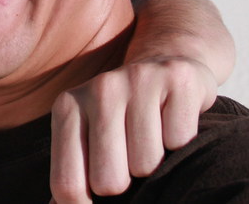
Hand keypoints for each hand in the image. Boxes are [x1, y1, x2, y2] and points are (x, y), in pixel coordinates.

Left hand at [49, 56, 217, 203]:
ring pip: (147, 164)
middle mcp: (99, 88)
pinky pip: (179, 141)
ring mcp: (138, 79)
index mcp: (67, 107)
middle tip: (129, 159)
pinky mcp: (178, 79)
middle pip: (109, 181)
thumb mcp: (85, 138)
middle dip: (125, 182)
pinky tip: (172, 120)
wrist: (164, 63)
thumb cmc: (121, 115)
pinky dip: (181, 142)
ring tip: (151, 136)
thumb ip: (70, 176)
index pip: (68, 185)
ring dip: (155, 162)